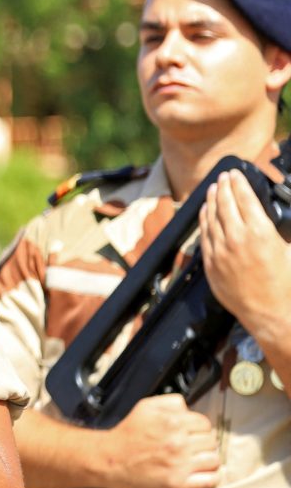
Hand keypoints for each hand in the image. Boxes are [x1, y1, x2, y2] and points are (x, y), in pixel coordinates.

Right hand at [101, 394, 219, 487]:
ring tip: (196, 460)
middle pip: (211, 441)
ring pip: (214, 460)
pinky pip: (210, 480)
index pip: (204, 423)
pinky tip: (202, 473)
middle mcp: (178, 443)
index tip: (193, 433)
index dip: (199, 428)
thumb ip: (170, 402)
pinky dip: (211, 477)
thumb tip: (188, 407)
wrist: (110, 459)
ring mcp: (180, 464)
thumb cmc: (127, 435)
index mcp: (172, 422)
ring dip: (208, 459)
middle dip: (203, 443)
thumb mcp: (145, 407)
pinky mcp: (179, 484)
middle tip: (193, 447)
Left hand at [199, 169, 290, 341]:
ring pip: (211, 217)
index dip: (237, 182)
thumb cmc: (286, 284)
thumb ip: (280, 228)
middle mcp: (236, 238)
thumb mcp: (290, 249)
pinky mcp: (211, 263)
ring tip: (213, 189)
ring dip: (211, 200)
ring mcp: (220, 251)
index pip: (243, 197)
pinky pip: (204, 235)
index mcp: (260, 232)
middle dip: (223, 186)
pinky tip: (205, 212)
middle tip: (223, 177)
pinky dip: (204, 220)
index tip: (234, 173)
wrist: (271, 313)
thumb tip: (274, 214)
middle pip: (224, 203)